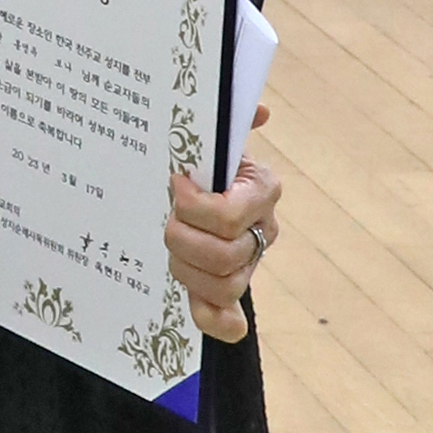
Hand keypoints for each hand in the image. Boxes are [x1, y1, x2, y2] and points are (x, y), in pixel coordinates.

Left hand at [167, 105, 281, 346]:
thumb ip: (230, 120)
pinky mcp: (231, 288)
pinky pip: (231, 320)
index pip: (228, 216)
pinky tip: (198, 309)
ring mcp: (249, 263)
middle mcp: (263, 230)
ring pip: (224, 286)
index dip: (193, 207)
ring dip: (187, 269)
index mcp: (262, 190)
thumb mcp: (214, 136)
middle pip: (224, 257)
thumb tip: (260, 112)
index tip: (176, 184)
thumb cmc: (205, 157)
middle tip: (169, 219)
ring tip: (172, 246)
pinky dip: (215, 320)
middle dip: (184, 240)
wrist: (201, 182)